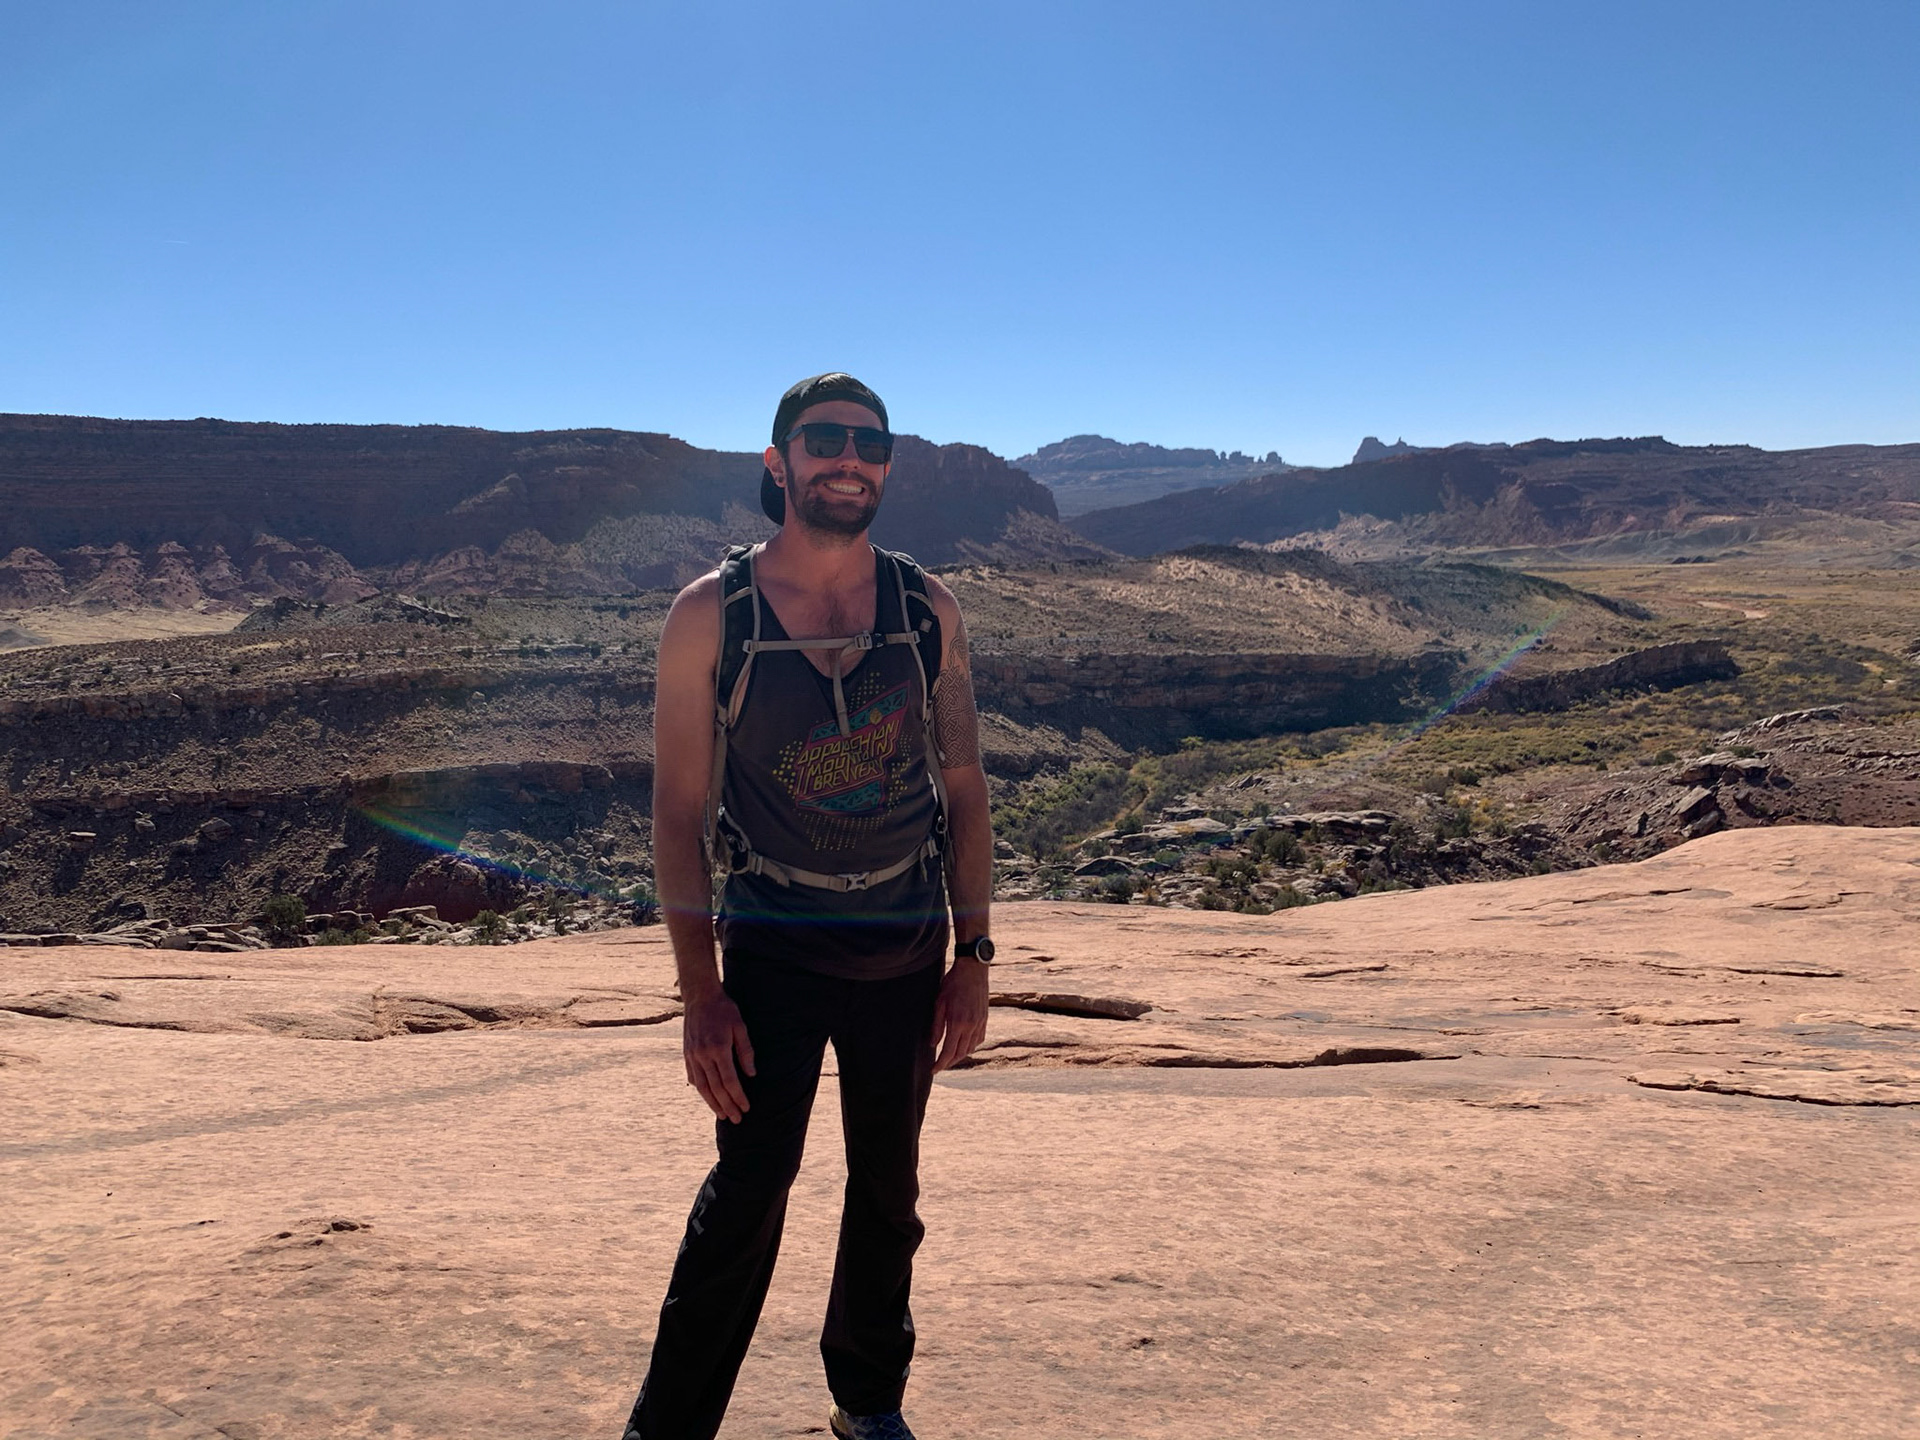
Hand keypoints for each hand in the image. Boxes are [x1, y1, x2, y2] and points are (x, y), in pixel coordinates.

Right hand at [683, 989, 755, 1122]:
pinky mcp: (687, 1053)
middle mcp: (702, 1055)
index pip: (729, 1081)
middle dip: (727, 1106)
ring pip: (702, 1086)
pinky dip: (701, 1089)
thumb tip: (751, 1074)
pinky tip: (708, 1097)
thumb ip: (745, 1051)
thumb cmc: (724, 1010)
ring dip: (712, 1103)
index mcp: (718, 1048)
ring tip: (722, 1115)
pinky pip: (693, 1076)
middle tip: (737, 1119)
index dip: (738, 1097)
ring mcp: (692, 1055)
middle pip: (715, 1088)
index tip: (746, 1108)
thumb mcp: (740, 1026)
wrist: (700, 997)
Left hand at [932, 958, 989, 1072]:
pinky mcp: (985, 1019)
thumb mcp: (939, 1003)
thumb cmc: (953, 983)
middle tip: (940, 1066)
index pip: (949, 1051)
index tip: (934, 1070)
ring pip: (971, 1048)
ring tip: (950, 1057)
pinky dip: (971, 1046)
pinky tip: (964, 1045)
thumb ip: (937, 1026)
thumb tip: (933, 1044)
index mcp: (958, 1023)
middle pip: (961, 1053)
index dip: (941, 1063)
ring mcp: (980, 1023)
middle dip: (950, 1062)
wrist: (973, 970)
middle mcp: (971, 1026)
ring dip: (960, 1056)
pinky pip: (979, 1039)